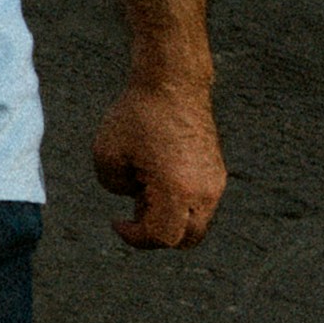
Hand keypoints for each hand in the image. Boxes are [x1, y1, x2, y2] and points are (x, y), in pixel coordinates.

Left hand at [90, 75, 223, 250]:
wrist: (173, 83)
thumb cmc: (137, 115)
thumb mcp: (107, 154)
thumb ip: (114, 186)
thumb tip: (133, 195)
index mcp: (178, 190)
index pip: (162, 237)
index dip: (135, 237)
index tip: (117, 222)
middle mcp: (205, 191)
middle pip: (187, 239)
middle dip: (157, 234)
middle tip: (134, 211)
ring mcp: (215, 182)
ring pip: (196, 222)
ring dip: (169, 218)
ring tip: (144, 186)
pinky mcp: (217, 171)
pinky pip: (200, 202)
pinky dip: (179, 202)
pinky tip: (156, 175)